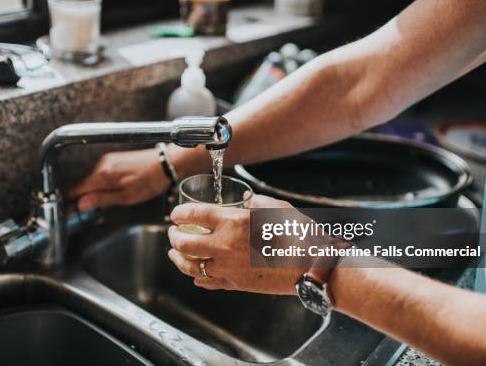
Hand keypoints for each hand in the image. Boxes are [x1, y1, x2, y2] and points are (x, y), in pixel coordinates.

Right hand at [68, 148, 169, 210]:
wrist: (165, 163)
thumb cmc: (149, 181)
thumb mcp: (125, 197)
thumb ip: (101, 200)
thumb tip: (81, 204)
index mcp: (102, 175)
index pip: (77, 188)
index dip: (71, 201)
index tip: (70, 210)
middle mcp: (102, 165)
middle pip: (83, 184)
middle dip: (82, 197)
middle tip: (86, 212)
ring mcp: (108, 160)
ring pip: (92, 179)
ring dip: (93, 190)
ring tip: (102, 202)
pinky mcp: (114, 159)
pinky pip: (101, 173)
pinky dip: (101, 183)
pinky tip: (111, 190)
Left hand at [167, 194, 304, 294]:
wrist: (313, 268)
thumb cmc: (299, 236)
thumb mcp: (276, 208)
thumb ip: (255, 203)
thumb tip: (245, 202)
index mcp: (232, 222)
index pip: (193, 215)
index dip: (179, 213)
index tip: (176, 213)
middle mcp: (224, 246)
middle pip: (184, 243)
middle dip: (173, 236)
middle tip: (173, 231)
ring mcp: (227, 268)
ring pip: (189, 267)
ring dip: (177, 258)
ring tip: (175, 253)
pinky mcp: (235, 284)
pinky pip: (207, 283)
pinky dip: (197, 278)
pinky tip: (196, 274)